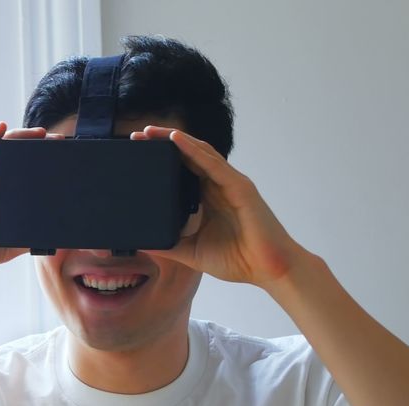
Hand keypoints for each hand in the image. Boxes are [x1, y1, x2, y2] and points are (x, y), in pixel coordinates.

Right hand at [0, 123, 58, 284]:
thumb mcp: (5, 248)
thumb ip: (25, 239)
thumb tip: (55, 236)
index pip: (22, 174)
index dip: (40, 162)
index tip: (62, 156)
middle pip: (11, 157)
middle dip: (33, 145)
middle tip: (56, 139)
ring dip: (15, 138)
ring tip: (37, 132)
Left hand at [130, 126, 310, 288]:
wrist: (271, 271)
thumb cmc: (239, 260)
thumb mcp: (192, 252)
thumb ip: (170, 245)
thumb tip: (143, 242)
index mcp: (208, 197)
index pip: (182, 170)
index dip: (162, 158)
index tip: (137, 153)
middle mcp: (219, 185)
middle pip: (189, 155)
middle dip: (164, 143)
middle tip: (137, 136)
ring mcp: (230, 184)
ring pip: (200, 152)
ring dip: (175, 140)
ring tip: (151, 132)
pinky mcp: (240, 187)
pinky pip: (213, 164)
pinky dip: (194, 150)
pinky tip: (177, 140)